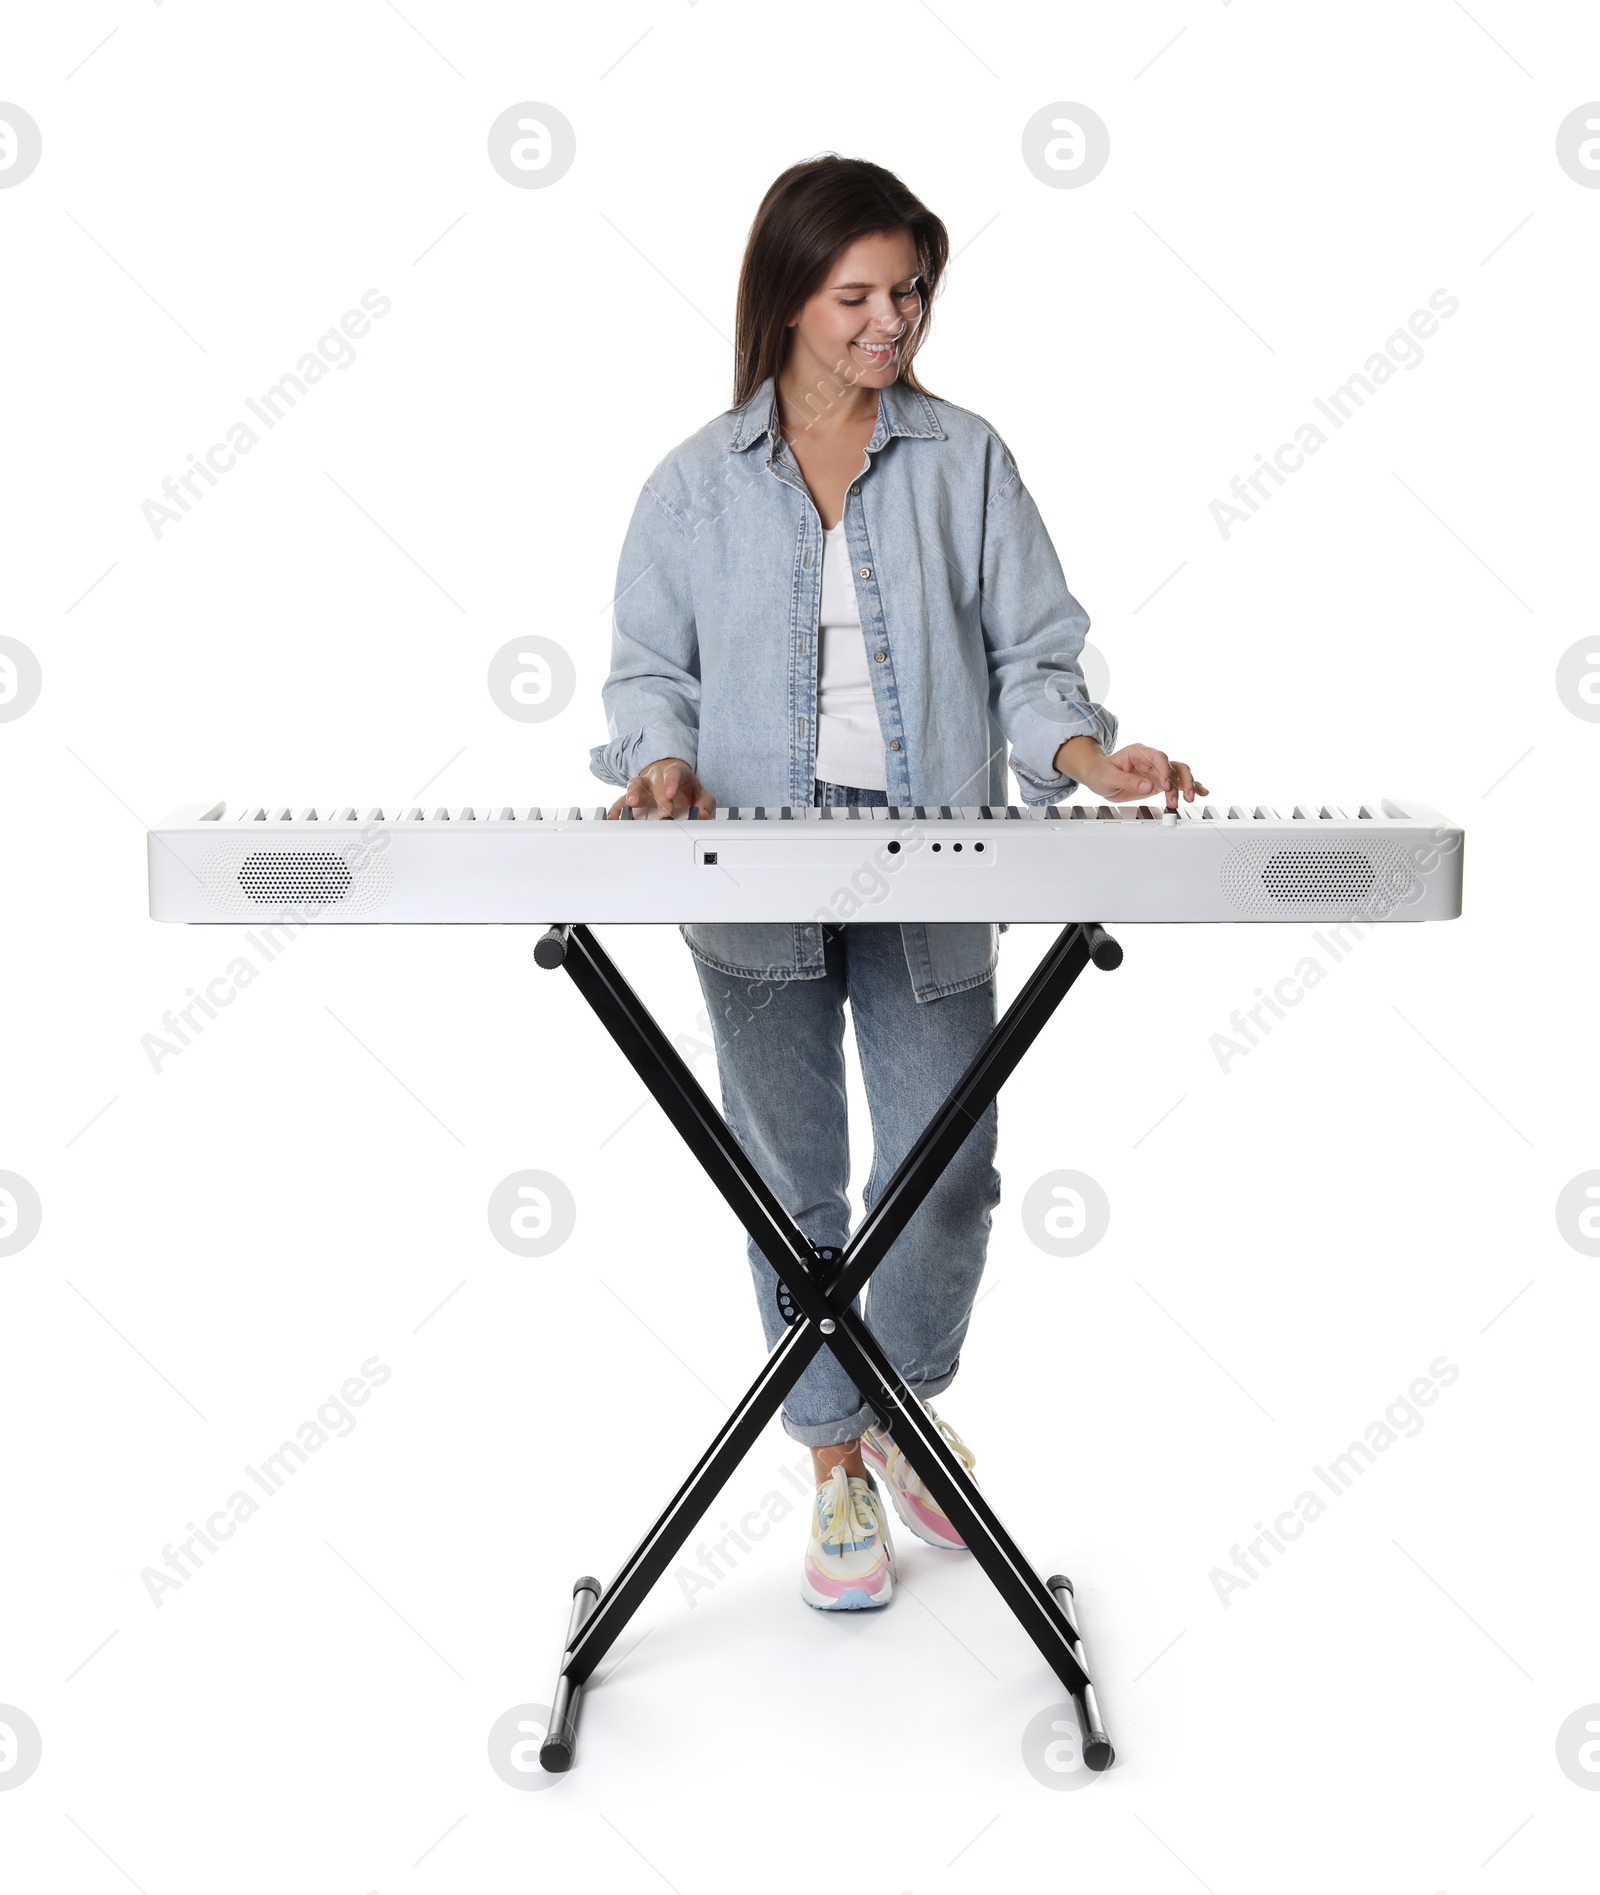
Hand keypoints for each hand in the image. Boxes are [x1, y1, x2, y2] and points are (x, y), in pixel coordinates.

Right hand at [605, 757, 716, 819]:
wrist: (672, 783)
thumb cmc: (686, 790)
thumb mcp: (700, 795)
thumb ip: (705, 803)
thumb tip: (703, 815)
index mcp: (676, 772)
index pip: (673, 771)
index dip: (671, 781)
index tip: (671, 793)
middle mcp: (658, 776)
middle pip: (656, 781)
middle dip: (659, 796)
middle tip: (665, 812)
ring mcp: (644, 785)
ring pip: (635, 783)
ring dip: (633, 793)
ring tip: (632, 804)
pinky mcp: (633, 796)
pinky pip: (622, 799)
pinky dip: (617, 807)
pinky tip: (614, 816)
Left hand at [1056, 736, 1208, 808]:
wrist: (1098, 776)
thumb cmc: (1101, 773)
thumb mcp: (1109, 777)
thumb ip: (1128, 781)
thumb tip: (1148, 786)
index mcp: (1138, 753)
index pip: (1158, 757)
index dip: (1165, 769)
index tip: (1167, 784)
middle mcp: (1151, 760)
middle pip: (1174, 765)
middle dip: (1181, 779)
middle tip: (1183, 796)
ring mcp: (1157, 770)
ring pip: (1179, 773)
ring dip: (1186, 786)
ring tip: (1189, 799)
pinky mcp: (1159, 781)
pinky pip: (1177, 782)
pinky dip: (1189, 787)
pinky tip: (1201, 792)